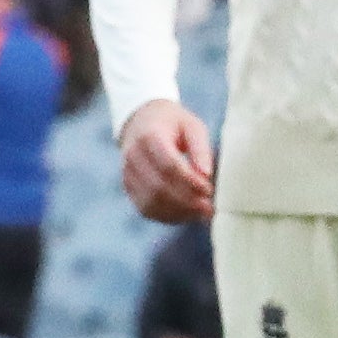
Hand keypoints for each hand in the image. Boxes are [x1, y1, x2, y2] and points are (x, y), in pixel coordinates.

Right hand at [119, 98, 214, 225]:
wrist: (141, 121)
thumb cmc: (173, 124)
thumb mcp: (192, 126)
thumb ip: (200, 149)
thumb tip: (206, 175)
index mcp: (149, 136)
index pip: (169, 165)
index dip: (190, 182)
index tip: (209, 189)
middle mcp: (133, 157)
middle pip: (159, 187)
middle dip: (186, 201)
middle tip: (209, 206)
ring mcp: (128, 174)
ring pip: (151, 202)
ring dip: (178, 212)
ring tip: (201, 213)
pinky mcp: (129, 188)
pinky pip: (147, 209)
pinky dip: (168, 216)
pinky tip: (187, 214)